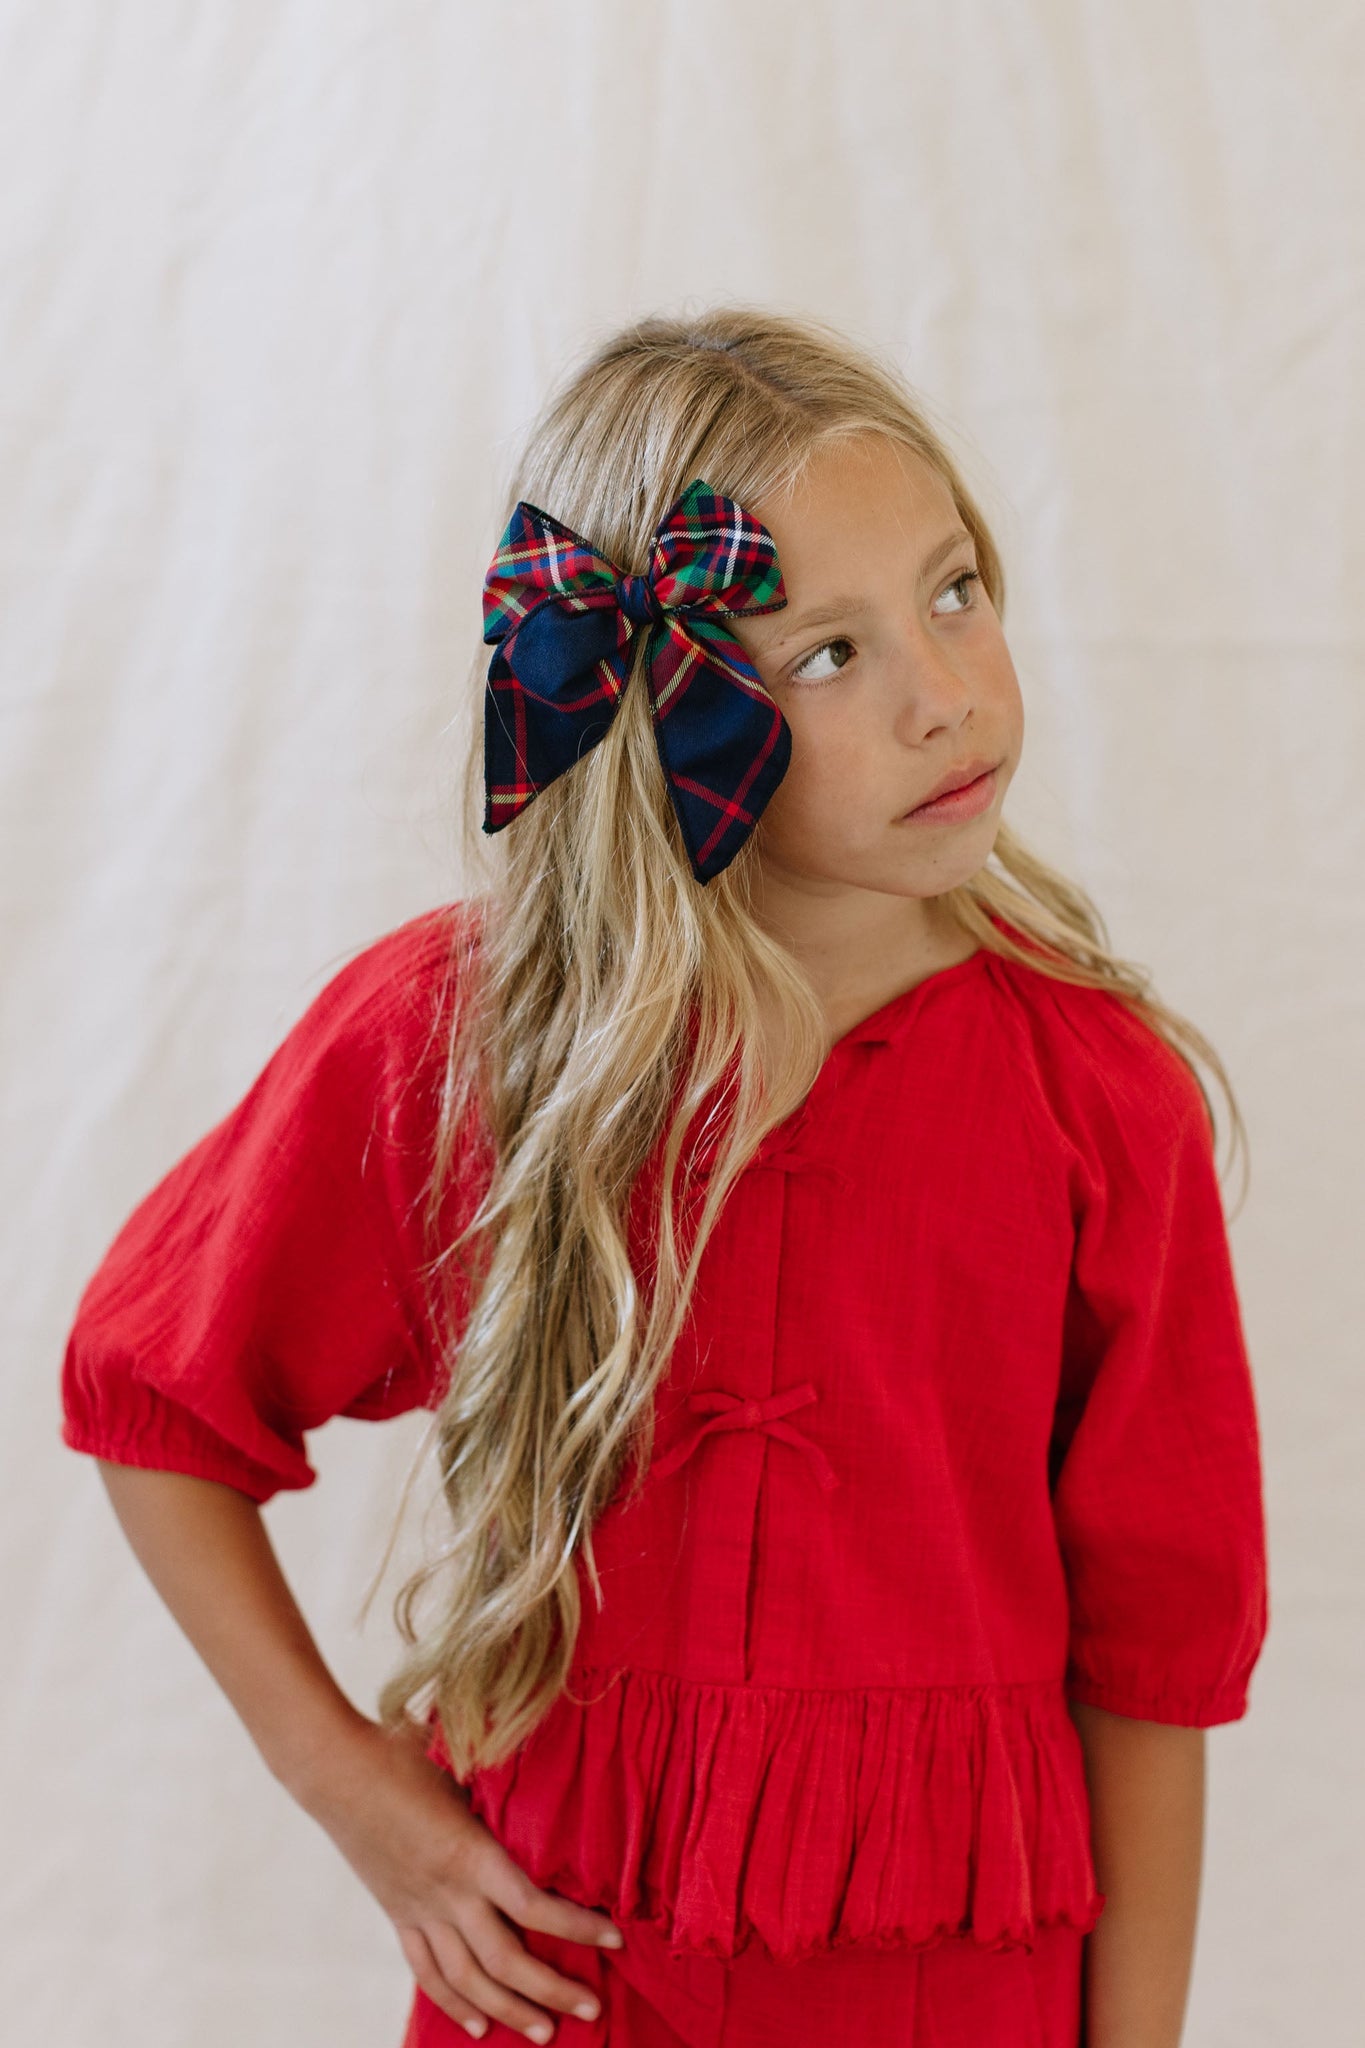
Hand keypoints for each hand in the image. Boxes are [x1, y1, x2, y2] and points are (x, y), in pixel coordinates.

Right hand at [300, 1711, 624, 2040]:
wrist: (336, 1769)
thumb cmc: (405, 1752)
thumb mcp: (465, 1764)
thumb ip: (504, 1786)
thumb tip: (556, 1772)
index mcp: (470, 1853)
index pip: (534, 1907)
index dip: (577, 1928)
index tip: (616, 1940)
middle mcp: (446, 1892)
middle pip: (504, 1961)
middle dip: (551, 1991)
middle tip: (592, 2010)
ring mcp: (419, 1909)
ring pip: (467, 1979)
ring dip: (508, 2010)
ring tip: (544, 2032)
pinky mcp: (398, 1915)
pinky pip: (427, 1971)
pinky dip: (454, 2003)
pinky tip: (479, 2026)